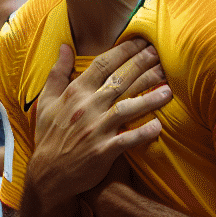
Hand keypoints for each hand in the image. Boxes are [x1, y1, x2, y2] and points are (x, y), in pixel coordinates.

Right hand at [28, 39, 169, 211]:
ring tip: (169, 89)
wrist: (47, 174)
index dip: (125, 51)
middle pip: (120, 80)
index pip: (103, 64)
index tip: (142, 42)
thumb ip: (57, 73)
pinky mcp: (103, 151)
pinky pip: (128, 139)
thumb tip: (64, 46)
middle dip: (143, 66)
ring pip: (128, 107)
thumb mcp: (46, 101)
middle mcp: (87, 107)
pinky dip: (143, 133)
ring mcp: (96, 129)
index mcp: (74, 93)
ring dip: (150, 97)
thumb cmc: (48, 136)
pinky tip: (159, 125)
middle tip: (161, 56)